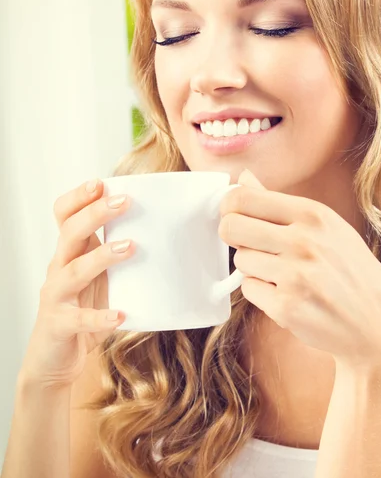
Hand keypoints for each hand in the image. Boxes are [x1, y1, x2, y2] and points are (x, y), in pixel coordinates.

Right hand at [20, 179, 133, 388]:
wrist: (56, 360)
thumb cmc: (84, 310)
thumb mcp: (101, 277)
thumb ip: (119, 253)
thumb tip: (164, 230)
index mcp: (71, 253)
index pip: (65, 216)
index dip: (79, 198)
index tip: (101, 182)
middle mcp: (59, 269)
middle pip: (70, 234)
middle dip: (95, 214)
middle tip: (124, 202)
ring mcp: (57, 297)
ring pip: (73, 271)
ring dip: (101, 256)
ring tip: (129, 246)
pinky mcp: (60, 325)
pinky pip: (78, 319)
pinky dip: (99, 316)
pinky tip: (120, 315)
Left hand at [219, 169, 380, 368]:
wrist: (377, 321)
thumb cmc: (350, 270)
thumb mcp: (325, 226)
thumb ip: (279, 202)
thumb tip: (243, 178)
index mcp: (313, 214)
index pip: (244, 198)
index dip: (230, 207)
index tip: (234, 215)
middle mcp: (303, 241)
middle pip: (231, 228)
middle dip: (234, 236)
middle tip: (252, 244)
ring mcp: (294, 276)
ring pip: (240, 260)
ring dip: (254, 267)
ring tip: (284, 273)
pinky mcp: (286, 307)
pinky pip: (248, 289)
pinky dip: (262, 292)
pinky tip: (288, 294)